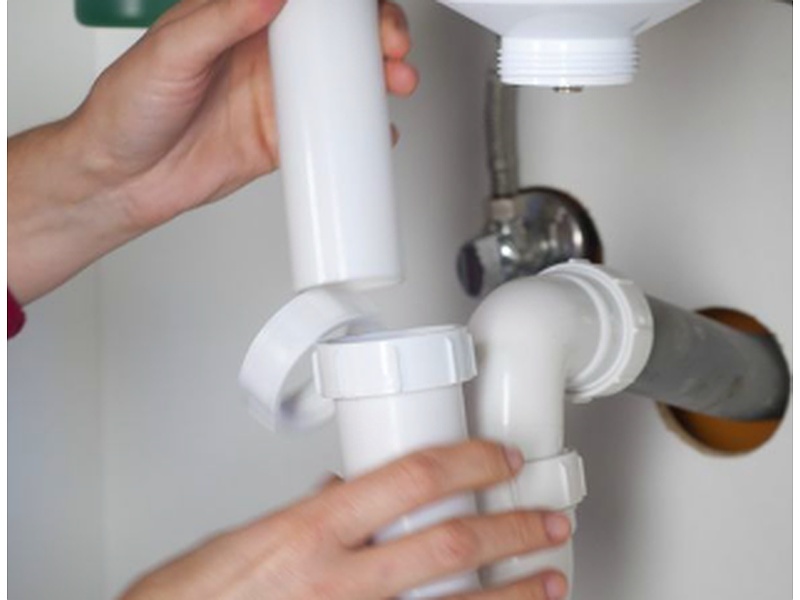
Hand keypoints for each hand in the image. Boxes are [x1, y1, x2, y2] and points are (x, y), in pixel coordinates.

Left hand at [7, 0, 417, 302]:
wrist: (123, 180)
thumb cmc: (128, 110)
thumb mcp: (170, 53)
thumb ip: (221, 20)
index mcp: (237, 16)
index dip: (344, 1)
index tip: (367, 10)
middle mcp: (263, 52)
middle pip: (336, 35)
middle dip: (376, 35)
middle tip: (393, 49)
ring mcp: (277, 96)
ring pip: (341, 80)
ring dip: (377, 79)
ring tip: (398, 84)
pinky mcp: (282, 138)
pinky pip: (331, 132)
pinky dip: (360, 131)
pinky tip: (377, 131)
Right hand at [121, 441, 570, 599]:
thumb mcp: (246, 537)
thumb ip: (304, 515)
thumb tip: (344, 493)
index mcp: (310, 532)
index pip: (410, 477)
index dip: (468, 460)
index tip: (497, 457)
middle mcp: (337, 582)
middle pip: (450, 544)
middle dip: (511, 529)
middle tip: (547, 520)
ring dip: (515, 594)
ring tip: (551, 581)